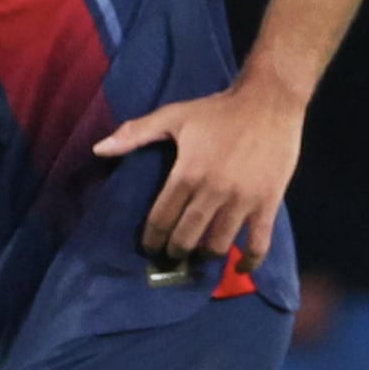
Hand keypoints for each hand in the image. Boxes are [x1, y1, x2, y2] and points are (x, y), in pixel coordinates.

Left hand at [99, 67, 306, 265]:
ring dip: (205, 256)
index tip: (151, 248)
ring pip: (218, 245)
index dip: (153, 240)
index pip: (161, 220)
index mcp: (187, 173)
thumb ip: (136, 133)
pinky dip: (249, 261)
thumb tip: (99, 149)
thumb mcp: (174, 115)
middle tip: (174, 254)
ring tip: (200, 255)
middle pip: (187, 238)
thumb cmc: (218, 110)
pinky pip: (259, 243)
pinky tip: (239, 267)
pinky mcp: (268, 204)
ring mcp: (242, 201)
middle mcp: (213, 192)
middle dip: (176, 252)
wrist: (269, 101)